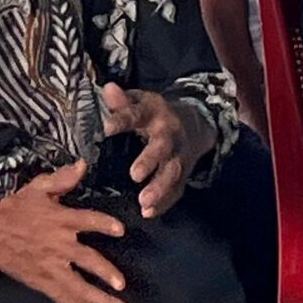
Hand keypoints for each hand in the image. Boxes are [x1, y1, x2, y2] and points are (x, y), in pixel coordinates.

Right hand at [0, 163, 131, 302]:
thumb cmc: (13, 207)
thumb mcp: (37, 187)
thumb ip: (62, 179)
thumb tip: (83, 164)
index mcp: (60, 219)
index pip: (88, 220)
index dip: (105, 225)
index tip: (120, 230)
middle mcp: (58, 245)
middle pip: (87, 261)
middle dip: (106, 275)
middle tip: (122, 287)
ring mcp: (50, 267)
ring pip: (78, 287)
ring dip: (99, 301)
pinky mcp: (41, 282)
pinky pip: (64, 298)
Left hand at [100, 82, 214, 218]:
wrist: (195, 123)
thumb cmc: (155, 114)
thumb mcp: (141, 101)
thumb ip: (123, 101)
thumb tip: (107, 89)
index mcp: (154, 113)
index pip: (137, 114)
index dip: (122, 120)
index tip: (106, 128)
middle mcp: (169, 134)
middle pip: (162, 147)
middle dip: (150, 160)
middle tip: (135, 175)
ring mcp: (179, 155)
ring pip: (172, 172)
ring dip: (159, 188)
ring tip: (143, 202)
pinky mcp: (183, 174)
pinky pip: (176, 190)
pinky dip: (165, 203)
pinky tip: (149, 213)